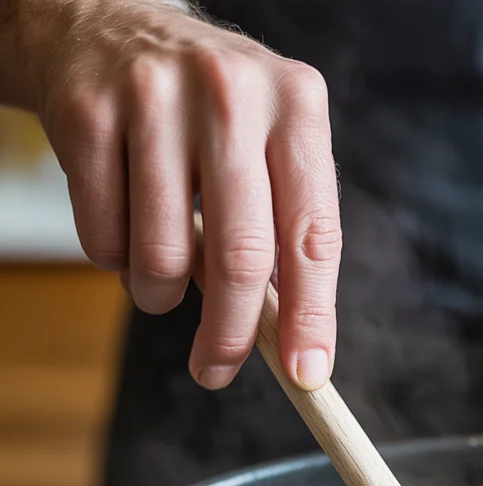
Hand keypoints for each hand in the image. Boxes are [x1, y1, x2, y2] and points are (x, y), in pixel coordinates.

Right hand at [33, 0, 340, 389]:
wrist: (103, 21)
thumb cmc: (206, 110)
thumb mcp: (266, 144)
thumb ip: (283, 229)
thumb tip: (288, 339)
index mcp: (297, 105)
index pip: (314, 235)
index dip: (312, 316)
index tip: (306, 373)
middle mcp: (232, 93)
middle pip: (241, 257)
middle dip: (230, 335)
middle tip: (215, 370)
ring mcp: (154, 97)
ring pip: (164, 257)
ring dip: (161, 295)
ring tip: (162, 278)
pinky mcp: (86, 112)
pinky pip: (103, 238)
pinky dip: (115, 261)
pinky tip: (125, 230)